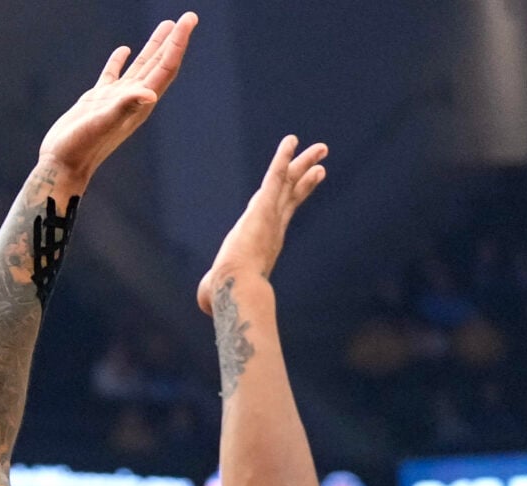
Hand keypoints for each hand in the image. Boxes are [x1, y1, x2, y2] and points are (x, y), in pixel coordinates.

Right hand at [36, 14, 194, 187]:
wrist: (61, 166)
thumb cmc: (81, 148)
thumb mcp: (103, 124)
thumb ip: (125, 106)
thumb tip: (150, 94)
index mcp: (140, 104)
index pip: (165, 67)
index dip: (178, 43)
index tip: (188, 19)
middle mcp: (132, 100)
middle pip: (159, 64)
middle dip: (173, 40)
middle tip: (188, 17)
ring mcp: (115, 100)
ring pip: (140, 67)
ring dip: (154, 46)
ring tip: (165, 25)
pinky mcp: (97, 101)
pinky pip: (113, 75)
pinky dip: (119, 61)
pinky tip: (123, 49)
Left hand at [197, 135, 327, 313]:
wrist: (235, 289)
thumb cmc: (226, 296)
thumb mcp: (217, 291)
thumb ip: (212, 292)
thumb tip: (205, 303)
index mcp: (266, 241)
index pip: (283, 212)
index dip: (294, 195)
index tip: (306, 183)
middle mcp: (273, 226)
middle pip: (292, 194)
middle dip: (306, 176)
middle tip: (321, 162)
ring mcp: (270, 215)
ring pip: (289, 182)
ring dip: (302, 162)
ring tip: (320, 147)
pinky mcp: (264, 207)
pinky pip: (275, 176)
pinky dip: (283, 157)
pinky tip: (290, 140)